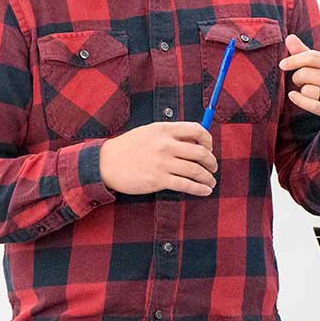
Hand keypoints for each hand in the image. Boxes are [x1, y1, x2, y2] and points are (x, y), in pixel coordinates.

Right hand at [99, 122, 216, 195]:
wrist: (106, 163)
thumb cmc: (128, 148)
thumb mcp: (149, 132)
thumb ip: (170, 134)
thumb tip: (193, 141)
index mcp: (165, 130)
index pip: (197, 130)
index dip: (208, 140)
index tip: (209, 148)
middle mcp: (166, 145)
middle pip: (201, 152)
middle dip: (212, 162)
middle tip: (213, 168)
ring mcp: (163, 163)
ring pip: (197, 170)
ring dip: (208, 178)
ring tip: (211, 182)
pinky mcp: (159, 180)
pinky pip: (187, 185)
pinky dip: (200, 189)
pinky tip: (205, 191)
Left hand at [280, 35, 319, 138]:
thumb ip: (307, 54)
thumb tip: (290, 38)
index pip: (313, 57)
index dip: (294, 60)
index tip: (283, 64)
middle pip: (307, 73)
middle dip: (297, 77)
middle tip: (300, 82)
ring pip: (307, 90)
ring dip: (302, 91)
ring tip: (309, 93)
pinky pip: (310, 104)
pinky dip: (299, 100)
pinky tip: (295, 97)